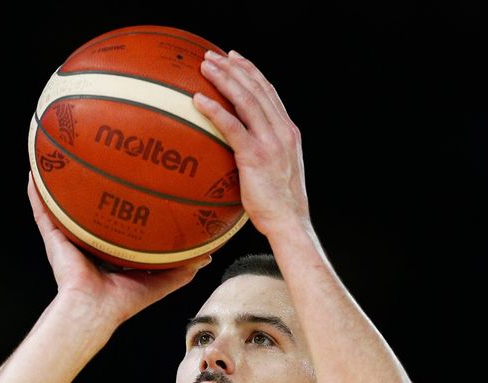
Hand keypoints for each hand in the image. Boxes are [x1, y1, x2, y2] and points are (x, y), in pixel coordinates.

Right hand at [27, 172, 209, 327]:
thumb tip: (208, 255)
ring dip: (59, 181)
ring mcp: (67, 237)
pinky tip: (35, 170)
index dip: (121, 198)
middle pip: (88, 205)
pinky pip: (42, 210)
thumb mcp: (159, 281)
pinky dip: (36, 192)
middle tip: (99, 154)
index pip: (115, 217)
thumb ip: (183, 268)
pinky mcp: (53, 238)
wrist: (94, 312)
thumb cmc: (124, 301)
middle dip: (91, 183)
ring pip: (62, 203)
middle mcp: (87, 239)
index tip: (132, 175)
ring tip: (59, 154)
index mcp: (109, 247)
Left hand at [193, 50, 310, 237]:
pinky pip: (232, 126)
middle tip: (213, 55)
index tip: (235, 58)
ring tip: (205, 66)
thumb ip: (264, 153)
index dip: (251, 72)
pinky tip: (198, 100)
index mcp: (288, 132)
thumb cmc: (279, 204)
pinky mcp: (256, 156)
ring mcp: (271, 142)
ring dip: (224, 79)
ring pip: (246, 100)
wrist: (289, 222)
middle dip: (234, 68)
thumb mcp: (277, 171)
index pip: (269, 93)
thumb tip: (240, 150)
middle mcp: (283, 131)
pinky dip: (215, 110)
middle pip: (257, 89)